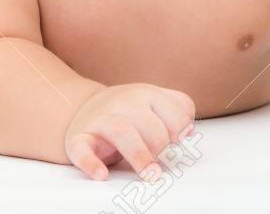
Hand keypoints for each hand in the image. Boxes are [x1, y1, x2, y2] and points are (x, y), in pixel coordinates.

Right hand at [63, 83, 195, 179]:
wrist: (81, 108)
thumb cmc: (126, 112)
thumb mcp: (154, 101)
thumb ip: (178, 108)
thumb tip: (191, 130)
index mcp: (146, 94)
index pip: (173, 113)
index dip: (179, 132)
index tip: (177, 145)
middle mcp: (123, 103)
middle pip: (147, 122)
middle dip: (160, 146)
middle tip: (163, 164)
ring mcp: (100, 119)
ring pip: (120, 130)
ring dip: (138, 154)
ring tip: (150, 174)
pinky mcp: (79, 138)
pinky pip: (81, 148)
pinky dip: (90, 163)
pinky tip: (102, 174)